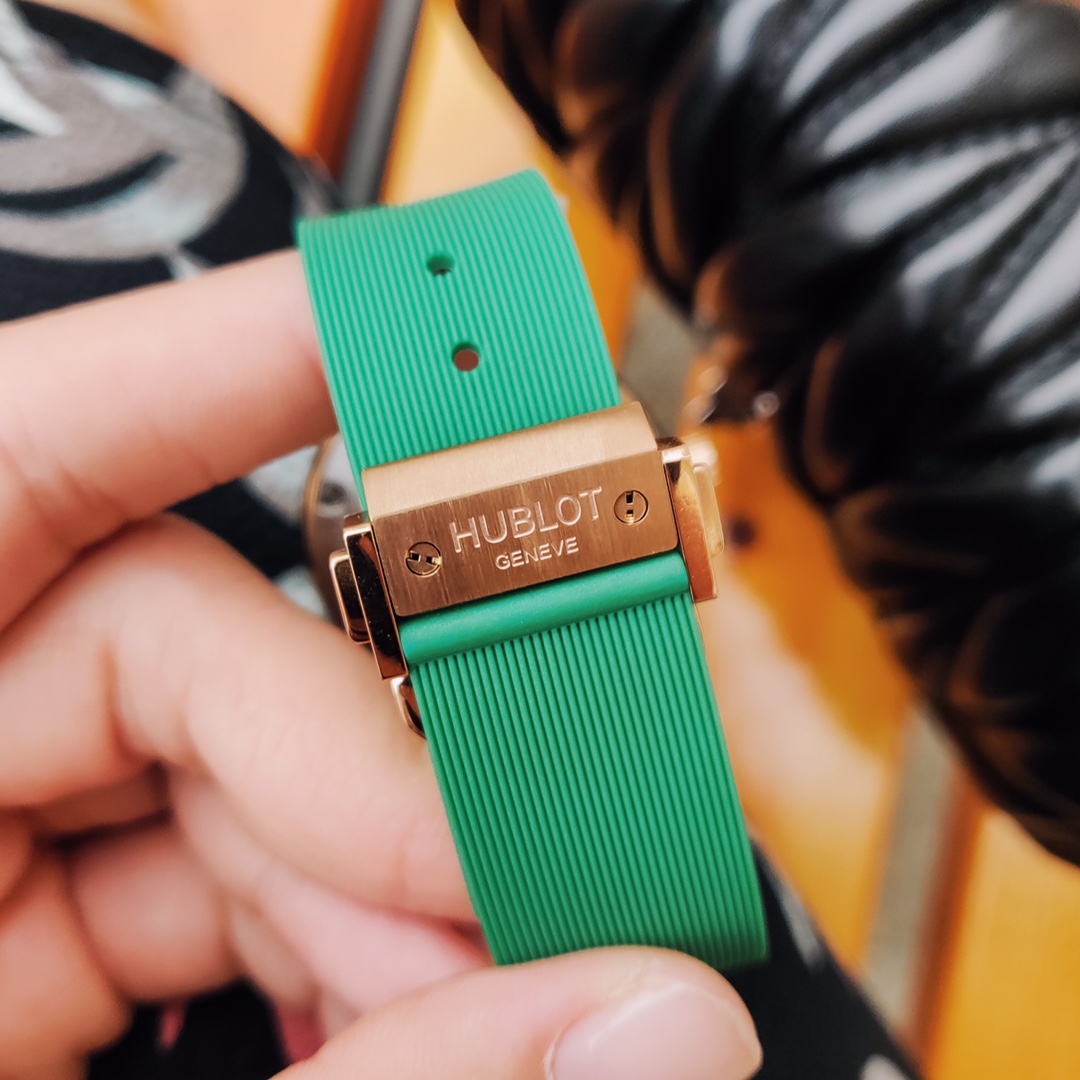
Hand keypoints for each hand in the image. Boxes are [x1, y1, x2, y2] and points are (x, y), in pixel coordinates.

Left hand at [0, 252, 761, 1079]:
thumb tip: (646, 1022)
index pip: (32, 441)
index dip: (247, 354)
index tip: (450, 328)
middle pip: (196, 642)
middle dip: (401, 762)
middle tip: (570, 874)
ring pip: (237, 778)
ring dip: (399, 896)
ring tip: (520, 1009)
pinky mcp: (0, 950)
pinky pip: (210, 886)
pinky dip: (343, 956)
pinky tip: (422, 1033)